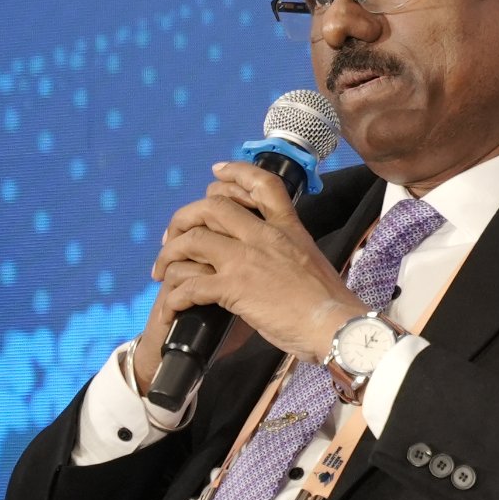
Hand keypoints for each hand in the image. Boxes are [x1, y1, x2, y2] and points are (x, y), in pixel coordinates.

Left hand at [153, 162, 366, 364]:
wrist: (337, 326)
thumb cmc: (329, 304)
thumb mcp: (312, 260)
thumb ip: (287, 251)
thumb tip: (271, 259)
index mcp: (287, 227)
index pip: (261, 184)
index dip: (235, 173)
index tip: (216, 172)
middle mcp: (264, 236)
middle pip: (212, 206)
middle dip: (182, 219)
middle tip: (171, 238)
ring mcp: (247, 260)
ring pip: (192, 240)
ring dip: (168, 256)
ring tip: (161, 272)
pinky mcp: (235, 288)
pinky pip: (191, 284)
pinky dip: (174, 296)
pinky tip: (171, 307)